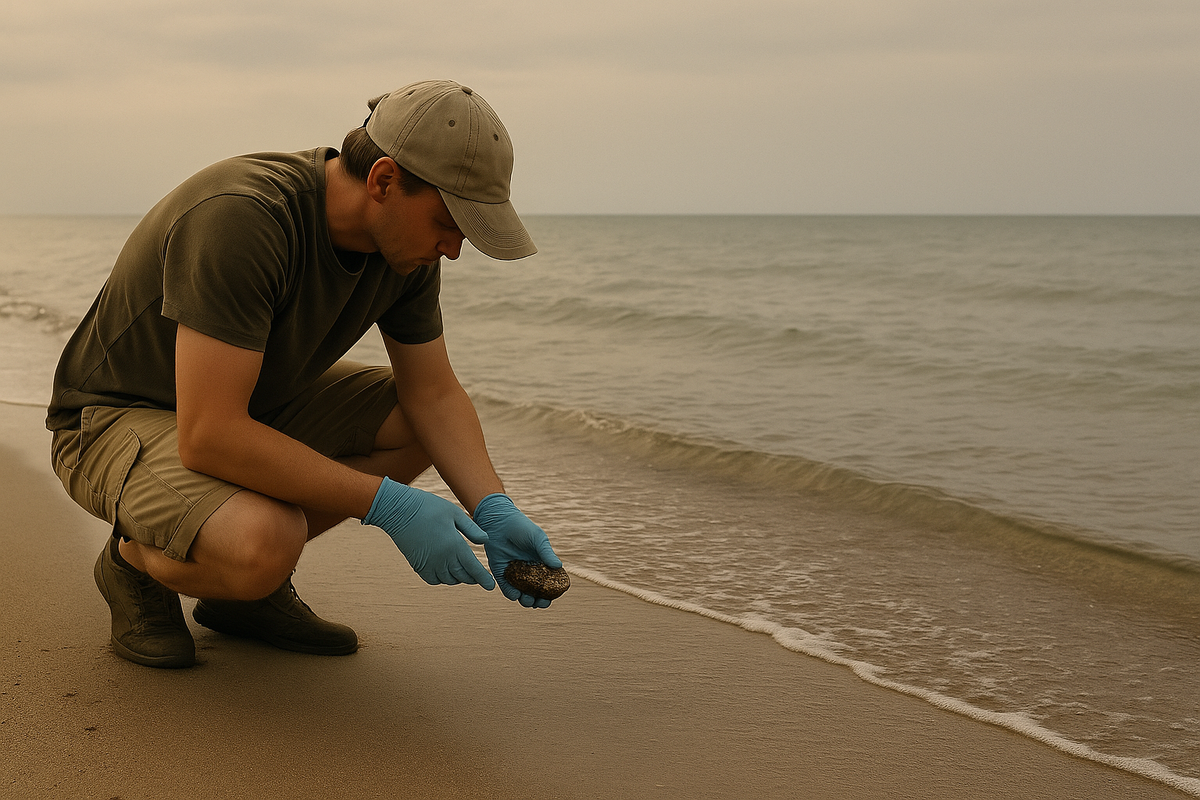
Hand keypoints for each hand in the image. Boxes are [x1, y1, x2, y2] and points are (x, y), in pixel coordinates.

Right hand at [363, 478, 495, 589]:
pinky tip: (445, 570)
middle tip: (478, 575)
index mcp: (455, 545)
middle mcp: (443, 559)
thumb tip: (486, 541)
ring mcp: (429, 564)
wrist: (399, 510)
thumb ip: (472, 529)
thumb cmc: (429, 507)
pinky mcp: (417, 565)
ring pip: (449, 580)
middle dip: (473, 578)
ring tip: (462, 570)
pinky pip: (433, 580)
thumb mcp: (455, 512)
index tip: (491, 586)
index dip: (484, 579)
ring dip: (458, 578)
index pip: (474, 569)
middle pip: (463, 577)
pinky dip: (441, 579)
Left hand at [472, 493, 561, 607]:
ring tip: (528, 600)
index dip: (551, 593)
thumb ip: (547, 552)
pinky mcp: (500, 573)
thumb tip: (559, 567)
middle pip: (535, 592)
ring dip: (526, 600)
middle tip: (540, 602)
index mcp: (540, 563)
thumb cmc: (522, 527)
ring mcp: (514, 573)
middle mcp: (528, 571)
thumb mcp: (538, 539)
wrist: (499, 521)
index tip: (552, 598)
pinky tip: (515, 595)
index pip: (548, 583)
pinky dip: (511, 594)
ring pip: (521, 593)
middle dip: (538, 601)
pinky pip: (506, 587)